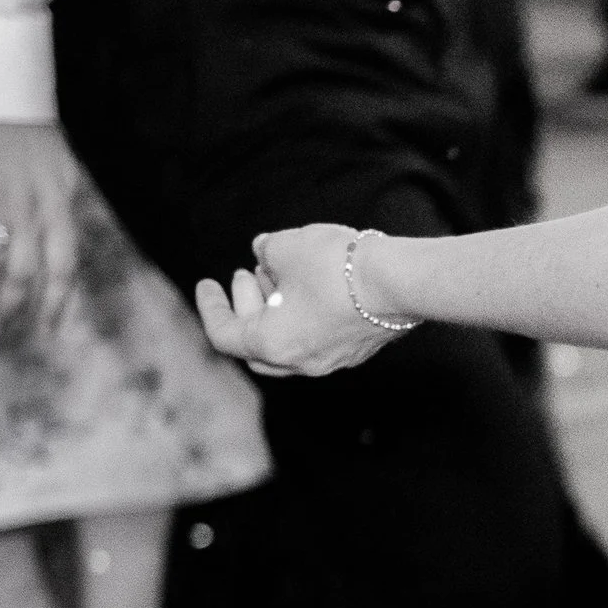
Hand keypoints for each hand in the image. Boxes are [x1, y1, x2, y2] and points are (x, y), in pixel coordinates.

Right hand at [0, 121, 85, 346]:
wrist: (0, 98)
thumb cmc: (34, 135)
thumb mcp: (64, 174)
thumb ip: (63, 212)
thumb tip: (64, 251)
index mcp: (59, 208)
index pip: (65, 266)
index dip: (58, 303)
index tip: (49, 331)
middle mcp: (32, 211)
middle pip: (24, 275)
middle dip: (10, 310)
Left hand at [195, 223, 401, 378]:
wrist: (401, 282)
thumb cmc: (337, 266)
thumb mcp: (286, 246)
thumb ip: (266, 250)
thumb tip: (264, 252)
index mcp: (271, 343)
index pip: (224, 335)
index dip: (210, 307)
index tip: (206, 284)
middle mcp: (300, 361)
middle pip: (255, 346)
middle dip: (246, 308)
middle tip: (246, 275)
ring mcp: (332, 360)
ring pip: (289, 343)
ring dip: (276, 311)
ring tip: (280, 274)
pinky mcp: (358, 350)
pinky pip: (318, 339)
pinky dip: (304, 316)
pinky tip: (312, 284)